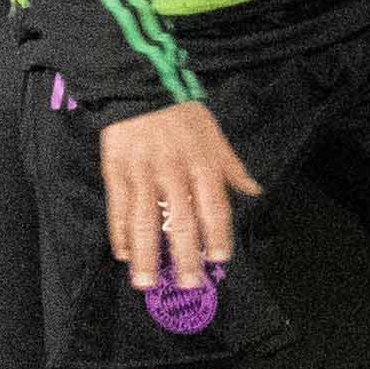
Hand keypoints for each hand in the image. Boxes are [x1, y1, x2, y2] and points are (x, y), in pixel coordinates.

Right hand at [98, 99, 262, 291]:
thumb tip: (253, 190)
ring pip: (144, 221)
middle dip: (184, 256)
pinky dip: (119, 234)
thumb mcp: (214, 133)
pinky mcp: (116, 172)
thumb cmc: (181, 111)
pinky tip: (123, 254)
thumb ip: (231, 166)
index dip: (217, 234)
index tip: (219, 258)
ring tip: (146, 283)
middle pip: (179, 221)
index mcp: (201, 163)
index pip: (213, 206)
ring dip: (145, 255)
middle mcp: (173, 172)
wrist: (139, 85)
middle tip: (188, 283)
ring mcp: (142, 173)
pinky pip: (118, 208)